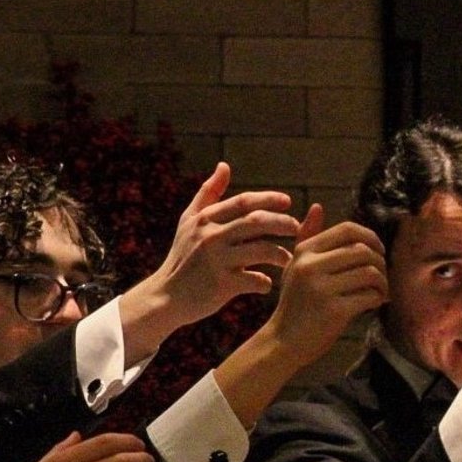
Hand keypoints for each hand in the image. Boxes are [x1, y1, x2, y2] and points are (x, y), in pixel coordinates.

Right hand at [126, 162, 299, 340]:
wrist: (165, 296)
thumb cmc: (182, 257)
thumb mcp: (189, 221)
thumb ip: (209, 193)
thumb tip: (225, 165)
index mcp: (206, 219)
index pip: (244, 202)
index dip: (269, 199)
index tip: (288, 201)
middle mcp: (211, 236)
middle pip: (256, 221)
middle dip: (281, 222)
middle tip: (296, 227)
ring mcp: (217, 261)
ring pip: (261, 250)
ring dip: (280, 254)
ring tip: (287, 258)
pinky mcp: (222, 285)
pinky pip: (255, 280)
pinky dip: (265, 282)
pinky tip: (267, 284)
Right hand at [261, 205, 387, 366]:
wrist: (283, 341)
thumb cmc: (295, 303)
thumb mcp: (295, 266)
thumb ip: (308, 237)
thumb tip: (318, 206)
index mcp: (305, 251)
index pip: (347, 229)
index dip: (370, 237)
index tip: (379, 251)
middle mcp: (311, 266)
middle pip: (363, 250)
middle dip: (381, 263)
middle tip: (382, 277)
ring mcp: (322, 288)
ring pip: (369, 272)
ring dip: (382, 282)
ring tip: (381, 291)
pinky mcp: (334, 310)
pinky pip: (369, 295)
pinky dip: (378, 299)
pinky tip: (375, 303)